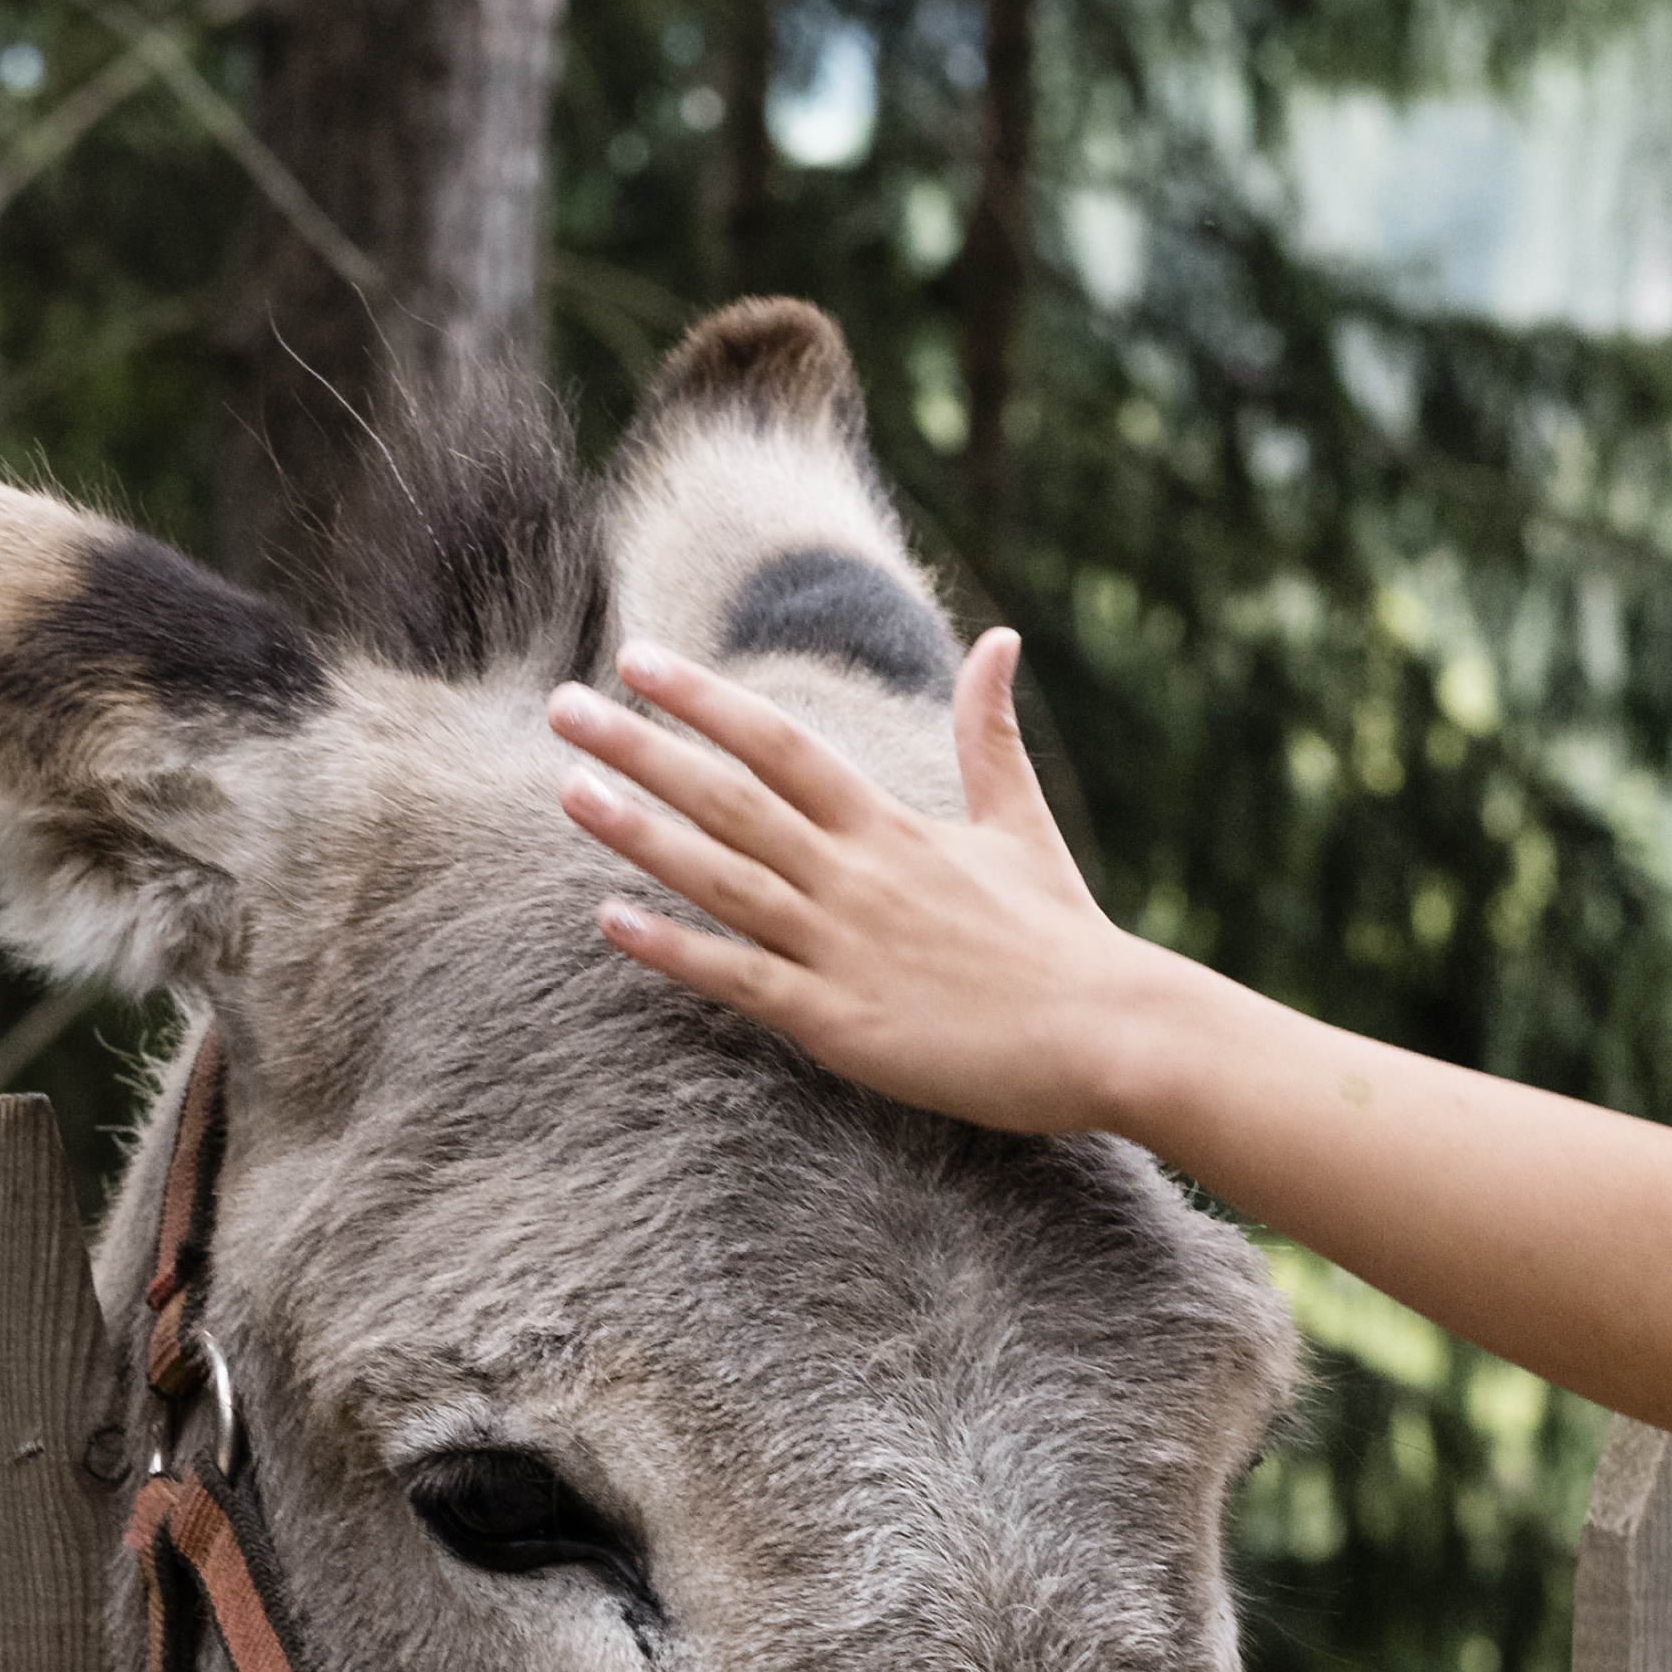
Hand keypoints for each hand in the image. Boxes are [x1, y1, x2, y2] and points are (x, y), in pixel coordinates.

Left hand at [549, 633, 1167, 1137]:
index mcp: (892, 826)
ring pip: (721, 878)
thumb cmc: (1064, 937)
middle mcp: (856, 875)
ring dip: (639, 833)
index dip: (704, 699)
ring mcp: (842, 948)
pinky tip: (609, 920)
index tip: (635, 660)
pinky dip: (672, 949)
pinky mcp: (839, 1022)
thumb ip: (989, 733)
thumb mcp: (1020, 823)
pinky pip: (738, 978)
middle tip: (561, 706)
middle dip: (642, 749)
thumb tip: (1001, 638)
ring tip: (567, 790)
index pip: (779, 742)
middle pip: (729, 797)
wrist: (1109, 1033)